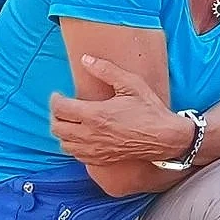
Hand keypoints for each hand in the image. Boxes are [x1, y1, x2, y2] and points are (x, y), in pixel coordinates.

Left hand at [50, 54, 184, 165]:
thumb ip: (106, 70)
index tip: (57, 94)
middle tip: (62, 107)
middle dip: (55, 115)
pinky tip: (80, 137)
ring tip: (69, 121)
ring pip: (63, 143)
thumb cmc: (149, 110)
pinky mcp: (100, 159)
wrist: (164, 137)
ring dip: (62, 131)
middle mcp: (90, 135)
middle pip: (57, 127)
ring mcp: (94, 150)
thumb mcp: (131, 84)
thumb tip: (86, 59)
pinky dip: (72, 145)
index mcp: (95, 115)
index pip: (60, 109)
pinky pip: (75, 155)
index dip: (54, 100)